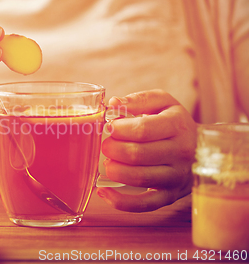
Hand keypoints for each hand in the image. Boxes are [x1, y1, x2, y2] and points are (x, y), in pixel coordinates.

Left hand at [98, 89, 196, 211]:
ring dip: (115, 171)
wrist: (202, 149)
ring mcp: (176, 177)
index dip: (120, 129)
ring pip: (140, 178)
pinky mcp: (170, 196)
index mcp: (177, 126)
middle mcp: (180, 152)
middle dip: (114, 149)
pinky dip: (120, 201)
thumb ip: (140, 100)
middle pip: (138, 154)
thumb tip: (113, 103)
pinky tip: (103, 192)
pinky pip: (144, 204)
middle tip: (105, 145)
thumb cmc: (174, 123)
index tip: (108, 127)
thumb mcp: (163, 102)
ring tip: (106, 163)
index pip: (143, 130)